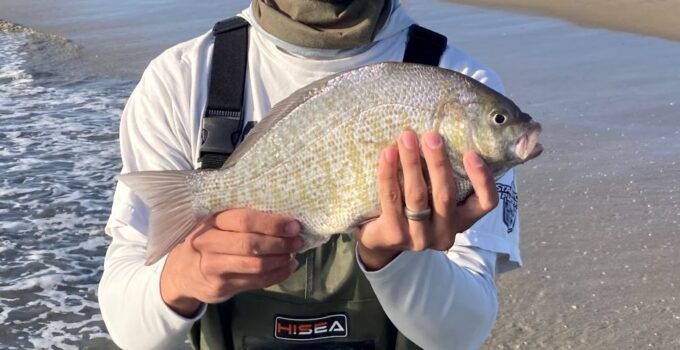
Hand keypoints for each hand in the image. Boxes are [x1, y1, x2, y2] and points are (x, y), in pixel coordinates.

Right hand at [159, 208, 302, 316]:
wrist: (180, 274)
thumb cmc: (208, 242)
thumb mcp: (217, 225)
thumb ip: (243, 221)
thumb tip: (284, 220)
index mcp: (212, 221)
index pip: (244, 220)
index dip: (272, 223)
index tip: (293, 225)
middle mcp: (209, 243)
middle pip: (251, 244)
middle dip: (280, 243)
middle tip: (298, 241)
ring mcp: (214, 267)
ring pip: (255, 265)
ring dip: (280, 260)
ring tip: (293, 254)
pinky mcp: (221, 288)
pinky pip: (256, 282)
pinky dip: (277, 275)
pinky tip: (287, 267)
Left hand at [357, 130, 498, 270]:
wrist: (382, 241)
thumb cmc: (414, 209)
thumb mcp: (436, 198)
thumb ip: (444, 177)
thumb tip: (443, 135)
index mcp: (462, 221)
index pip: (486, 203)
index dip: (482, 179)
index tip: (471, 153)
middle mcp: (445, 233)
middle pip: (445, 195)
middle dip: (438, 162)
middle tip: (431, 136)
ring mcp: (420, 237)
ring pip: (417, 196)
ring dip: (411, 163)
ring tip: (406, 138)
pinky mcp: (395, 235)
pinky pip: (391, 199)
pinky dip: (388, 174)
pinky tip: (387, 154)